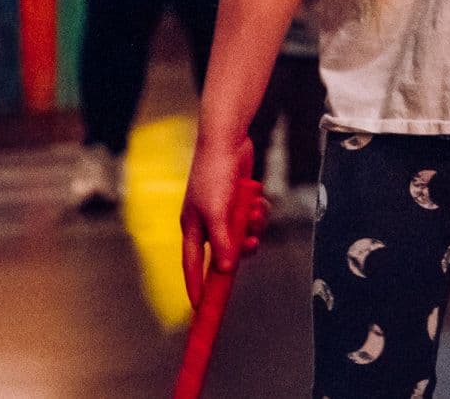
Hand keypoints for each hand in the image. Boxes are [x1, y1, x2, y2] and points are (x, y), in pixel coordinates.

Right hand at [180, 131, 260, 307]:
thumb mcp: (216, 212)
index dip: (196, 287)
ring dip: (252, 227)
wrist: (228, 140)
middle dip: (240, 249)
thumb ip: (221, 242)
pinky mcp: (239, 202)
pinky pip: (252, 219)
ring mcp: (224, 213)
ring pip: (243, 235)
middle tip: (250, 244)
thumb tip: (225, 270)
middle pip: (224, 252)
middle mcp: (206, 223)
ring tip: (252, 210)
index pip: (191, 266)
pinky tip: (256, 200)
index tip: (201, 308)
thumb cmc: (213, 174)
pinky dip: (257, 212)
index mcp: (192, 228)